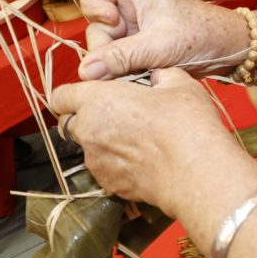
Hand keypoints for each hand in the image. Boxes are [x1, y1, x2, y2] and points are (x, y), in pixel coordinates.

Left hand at [53, 67, 256, 232]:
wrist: (196, 173)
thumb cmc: (187, 125)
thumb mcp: (179, 83)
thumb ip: (157, 73)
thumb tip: (156, 74)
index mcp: (99, 101)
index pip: (60, 96)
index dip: (73, 93)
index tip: (92, 93)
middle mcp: (89, 132)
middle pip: (69, 122)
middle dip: (87, 116)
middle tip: (118, 112)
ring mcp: (96, 162)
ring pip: (88, 146)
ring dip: (103, 139)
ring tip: (137, 138)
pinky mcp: (108, 184)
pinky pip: (103, 167)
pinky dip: (116, 161)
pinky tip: (143, 158)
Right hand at [76, 0, 245, 79]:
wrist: (229, 49)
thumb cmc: (202, 36)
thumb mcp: (158, 47)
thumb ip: (120, 58)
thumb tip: (85, 71)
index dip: (93, 7)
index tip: (113, 24)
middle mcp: (132, 3)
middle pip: (96, 23)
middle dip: (106, 46)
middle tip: (125, 63)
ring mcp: (135, 24)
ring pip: (106, 43)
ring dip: (116, 61)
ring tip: (139, 71)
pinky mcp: (140, 43)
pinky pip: (118, 55)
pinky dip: (124, 67)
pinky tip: (140, 74)